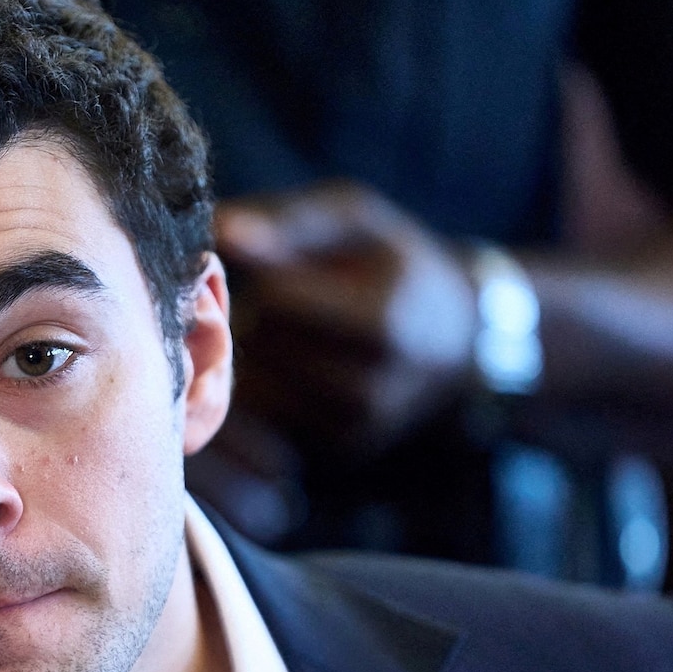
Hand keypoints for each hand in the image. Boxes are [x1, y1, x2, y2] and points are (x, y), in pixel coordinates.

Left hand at [214, 181, 477, 452]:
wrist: (450, 339)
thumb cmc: (389, 265)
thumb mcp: (355, 221)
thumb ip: (289, 222)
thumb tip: (221, 228)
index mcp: (382, 326)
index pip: (276, 299)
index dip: (269, 274)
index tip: (285, 264)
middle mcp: (370, 390)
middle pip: (262, 344)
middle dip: (263, 314)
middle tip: (293, 299)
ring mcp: (352, 429)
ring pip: (254, 384)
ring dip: (260, 352)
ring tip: (299, 331)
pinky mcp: (333, 450)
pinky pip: (265, 416)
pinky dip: (269, 386)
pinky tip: (299, 365)